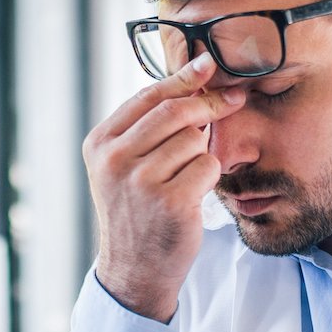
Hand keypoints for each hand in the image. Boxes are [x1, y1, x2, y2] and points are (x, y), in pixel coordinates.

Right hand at [82, 54, 245, 321]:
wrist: (134, 268)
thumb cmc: (136, 210)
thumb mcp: (123, 166)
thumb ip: (145, 127)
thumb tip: (193, 81)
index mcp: (100, 143)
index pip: (148, 96)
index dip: (183, 77)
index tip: (209, 63)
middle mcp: (115, 160)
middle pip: (176, 111)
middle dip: (208, 105)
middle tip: (230, 102)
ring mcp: (142, 182)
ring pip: (195, 140)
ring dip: (201, 154)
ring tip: (184, 178)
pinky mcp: (172, 202)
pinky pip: (208, 166)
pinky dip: (209, 177)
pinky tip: (192, 195)